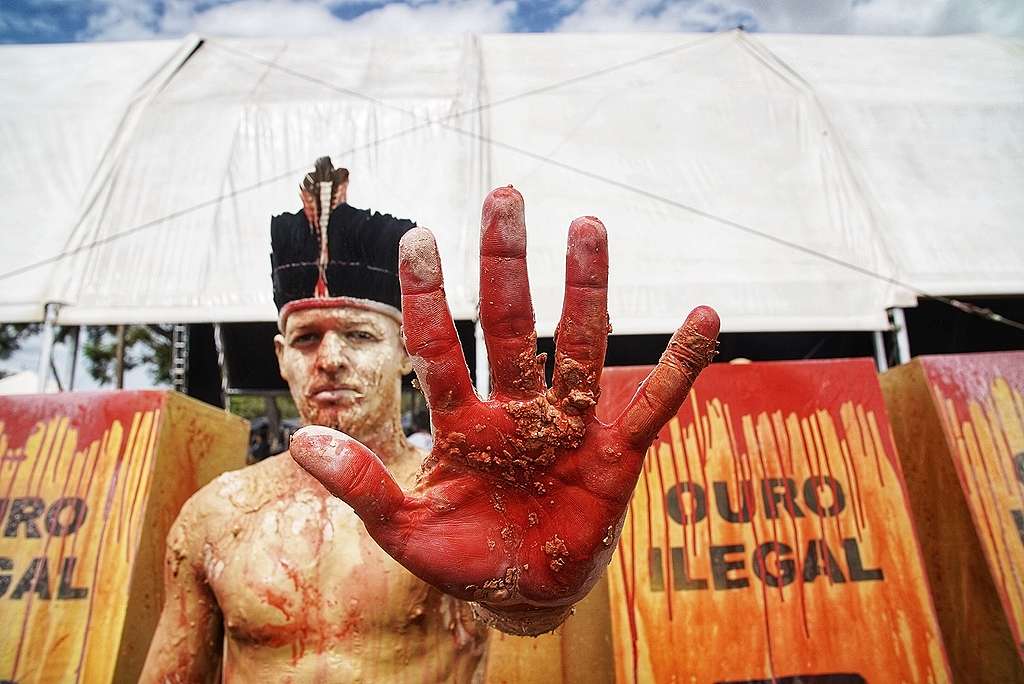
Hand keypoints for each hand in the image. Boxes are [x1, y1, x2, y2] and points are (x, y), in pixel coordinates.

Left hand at [291, 187, 718, 634]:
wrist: (523, 591)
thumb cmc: (461, 556)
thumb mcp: (403, 529)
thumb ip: (361, 486)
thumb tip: (301, 438)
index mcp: (463, 425)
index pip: (440, 349)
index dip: (428, 297)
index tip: (419, 235)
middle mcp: (516, 411)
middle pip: (511, 327)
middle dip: (506, 265)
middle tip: (504, 196)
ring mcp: (568, 428)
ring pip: (579, 347)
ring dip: (585, 290)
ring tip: (588, 228)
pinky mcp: (615, 455)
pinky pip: (653, 404)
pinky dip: (679, 366)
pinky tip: (705, 318)